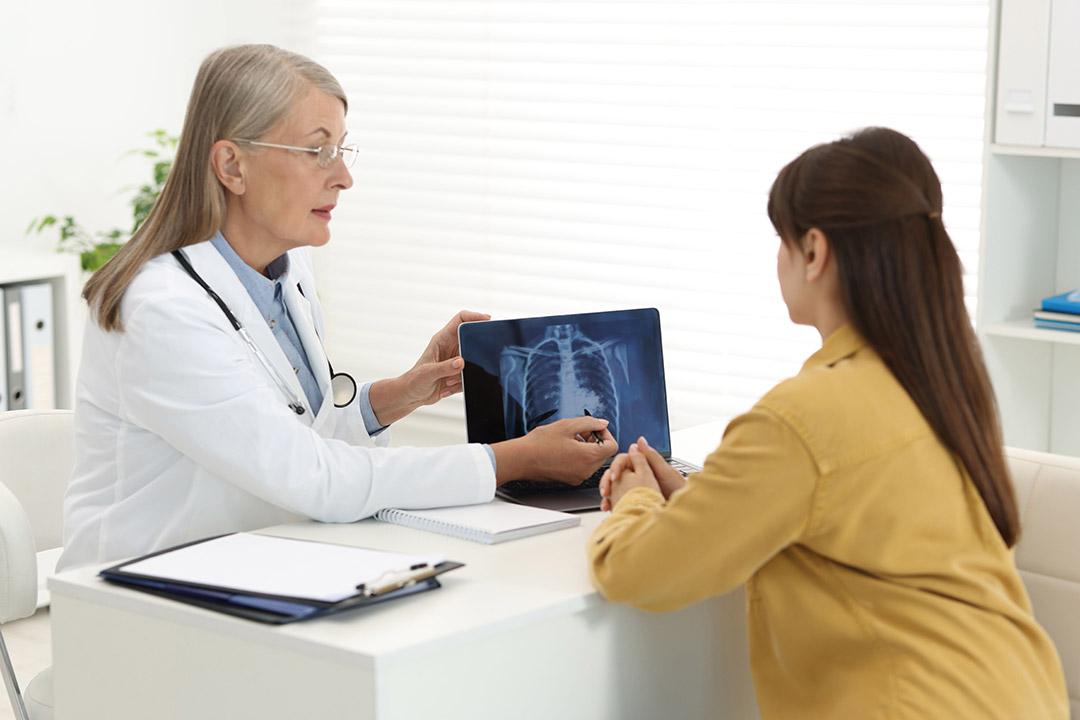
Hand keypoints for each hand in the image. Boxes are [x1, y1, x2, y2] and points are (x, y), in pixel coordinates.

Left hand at [369, 310, 489, 425]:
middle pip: (472, 340)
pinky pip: (470, 376)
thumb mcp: (428, 373)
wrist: (412, 396)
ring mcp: (456, 360)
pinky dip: (461, 384)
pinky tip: (446, 388)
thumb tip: (461, 362)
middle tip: (469, 364)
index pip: (461, 320)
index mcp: (442, 340)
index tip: (487, 320)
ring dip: (463, 375)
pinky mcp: (459, 372)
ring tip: (447, 381)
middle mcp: (450, 347)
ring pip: (473, 362)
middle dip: (473, 353)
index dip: (474, 316)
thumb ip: (444, 368)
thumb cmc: (414, 381)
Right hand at [492, 416, 616, 485]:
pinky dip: (579, 456)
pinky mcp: (570, 480)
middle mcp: (586, 470)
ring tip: (570, 438)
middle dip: (595, 440)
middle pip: (603, 454)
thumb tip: (603, 423)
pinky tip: (565, 448)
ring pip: (593, 460)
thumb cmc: (540, 443)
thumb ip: (590, 422)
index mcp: (588, 457)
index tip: (593, 428)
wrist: (521, 459)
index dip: (605, 434)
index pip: (612, 446)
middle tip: (579, 431)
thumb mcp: (567, 425)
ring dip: (587, 448)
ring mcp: (578, 477)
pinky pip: (583, 467)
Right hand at [600, 436, 683, 510]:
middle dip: (608, 483)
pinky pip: (620, 501)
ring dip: (608, 495)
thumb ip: (651, 456)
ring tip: (606, 504)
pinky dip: (614, 504)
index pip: (623, 461)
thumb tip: (639, 440)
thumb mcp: (665, 472)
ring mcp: (637, 489)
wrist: (686, 510)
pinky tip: (612, 509)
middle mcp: (639, 476)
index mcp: (644, 466)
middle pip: (617, 475)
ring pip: (616, 489)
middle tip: (606, 492)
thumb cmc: (680, 490)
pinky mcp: (636, 501)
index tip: (614, 478)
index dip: (616, 468)